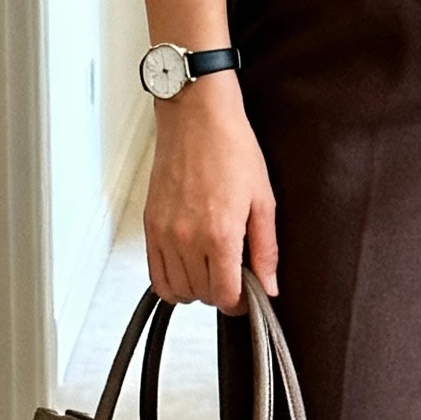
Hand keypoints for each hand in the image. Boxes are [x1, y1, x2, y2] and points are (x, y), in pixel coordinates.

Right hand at [143, 74, 277, 311]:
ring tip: (211, 269)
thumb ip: (266, 250)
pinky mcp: (150, 225)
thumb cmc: (231, 148)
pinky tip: (188, 267)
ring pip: (176, 290)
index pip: (224, 296)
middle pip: (201, 296)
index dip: (239, 303)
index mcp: (220, 234)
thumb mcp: (263, 200)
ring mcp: (164, 233)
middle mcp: (187, 238)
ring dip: (196, 289)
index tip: (247, 295)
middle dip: (220, 293)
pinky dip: (171, 281)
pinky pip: (154, 274)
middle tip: (233, 275)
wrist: (196, 116)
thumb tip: (270, 286)